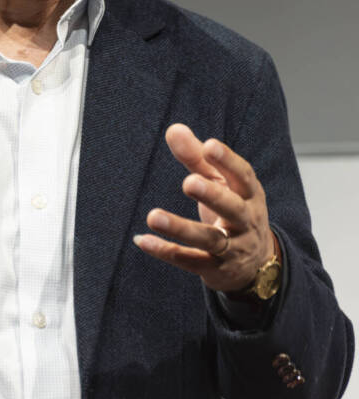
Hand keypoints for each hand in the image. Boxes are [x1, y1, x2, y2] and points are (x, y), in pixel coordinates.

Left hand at [133, 123, 275, 292]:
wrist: (257, 265)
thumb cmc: (234, 212)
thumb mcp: (222, 184)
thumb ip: (197, 159)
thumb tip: (173, 129)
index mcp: (249, 195)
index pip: (243, 176)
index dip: (228, 161)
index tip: (209, 146)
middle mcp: (245, 222)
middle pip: (232, 208)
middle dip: (212, 195)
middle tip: (189, 182)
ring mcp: (231, 248)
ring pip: (209, 239)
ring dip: (181, 228)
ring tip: (153, 216)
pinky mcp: (214, 269)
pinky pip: (189, 261)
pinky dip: (166, 251)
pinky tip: (142, 240)